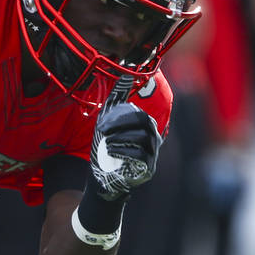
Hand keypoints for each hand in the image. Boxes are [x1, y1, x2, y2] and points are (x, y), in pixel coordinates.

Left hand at [90, 76, 161, 200]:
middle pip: (144, 122)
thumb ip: (115, 104)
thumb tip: (125, 76)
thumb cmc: (106, 150)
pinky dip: (123, 151)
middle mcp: (153, 139)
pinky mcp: (148, 169)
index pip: (138, 114)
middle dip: (120, 123)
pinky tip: (110, 153)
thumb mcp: (107, 125)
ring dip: (119, 138)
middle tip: (102, 130)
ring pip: (142, 137)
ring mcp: (153, 154)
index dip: (120, 116)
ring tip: (106, 144)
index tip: (101, 123)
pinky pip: (141, 155)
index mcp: (145, 127)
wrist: (102, 178)